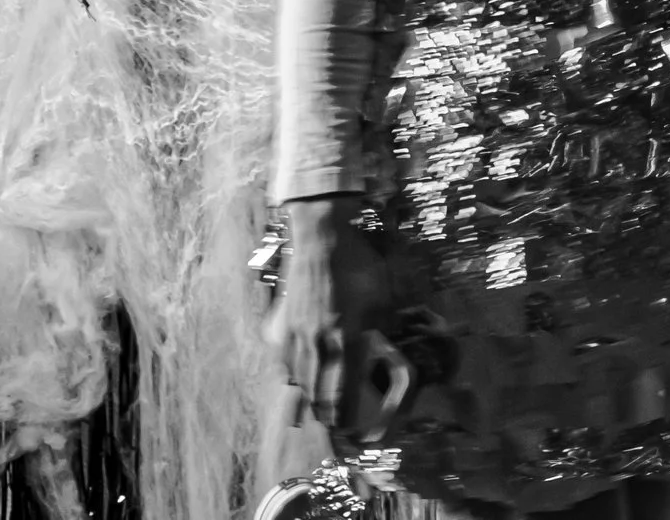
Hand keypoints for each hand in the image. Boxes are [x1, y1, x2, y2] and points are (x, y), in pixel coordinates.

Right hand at [262, 196, 401, 442]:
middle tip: (331, 428)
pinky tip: (291, 383)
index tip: (350, 430)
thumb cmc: (359, 266)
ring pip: (298, 381)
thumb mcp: (383, 298)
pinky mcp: (282, 326)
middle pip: (318, 393)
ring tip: (312, 414)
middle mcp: (318, 345)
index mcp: (346, 340)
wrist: (321, 239)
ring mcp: (296, 337)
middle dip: (325, 414)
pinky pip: (283, 362)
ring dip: (306, 400)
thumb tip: (388, 351)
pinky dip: (289, 377)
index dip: (346, 415)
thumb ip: (383, 330)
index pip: (344, 391)